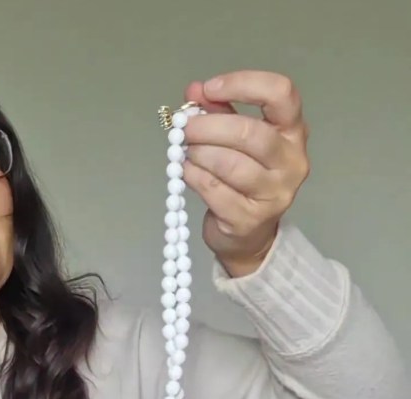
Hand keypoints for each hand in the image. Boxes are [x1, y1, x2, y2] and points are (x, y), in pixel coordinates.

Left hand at [182, 70, 309, 275]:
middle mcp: (291, 162)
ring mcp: (274, 194)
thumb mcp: (235, 139)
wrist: (248, 235)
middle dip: (209, 126)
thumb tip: (194, 90)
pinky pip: (215, 190)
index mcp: (293, 132)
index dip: (242, 84)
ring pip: (231, 164)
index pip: (281, 93)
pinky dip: (194, 176)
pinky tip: (187, 171)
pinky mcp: (250, 219)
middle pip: (250, 133)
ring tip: (187, 151)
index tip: (210, 89)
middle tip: (185, 127)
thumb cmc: (243, 180)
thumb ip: (219, 111)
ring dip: (200, 153)